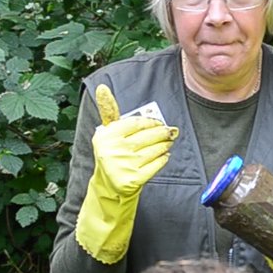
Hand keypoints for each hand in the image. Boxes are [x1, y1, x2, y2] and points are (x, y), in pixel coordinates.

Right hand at [89, 85, 177, 199]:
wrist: (109, 185)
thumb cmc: (113, 153)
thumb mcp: (108, 133)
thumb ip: (109, 110)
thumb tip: (102, 87)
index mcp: (106, 136)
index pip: (136, 123)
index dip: (151, 122)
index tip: (159, 123)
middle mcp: (113, 151)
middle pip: (148, 136)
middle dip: (162, 133)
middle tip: (170, 131)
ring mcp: (123, 166)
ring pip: (154, 150)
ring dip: (165, 145)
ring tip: (167, 142)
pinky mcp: (133, 180)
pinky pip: (156, 164)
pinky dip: (163, 159)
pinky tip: (163, 155)